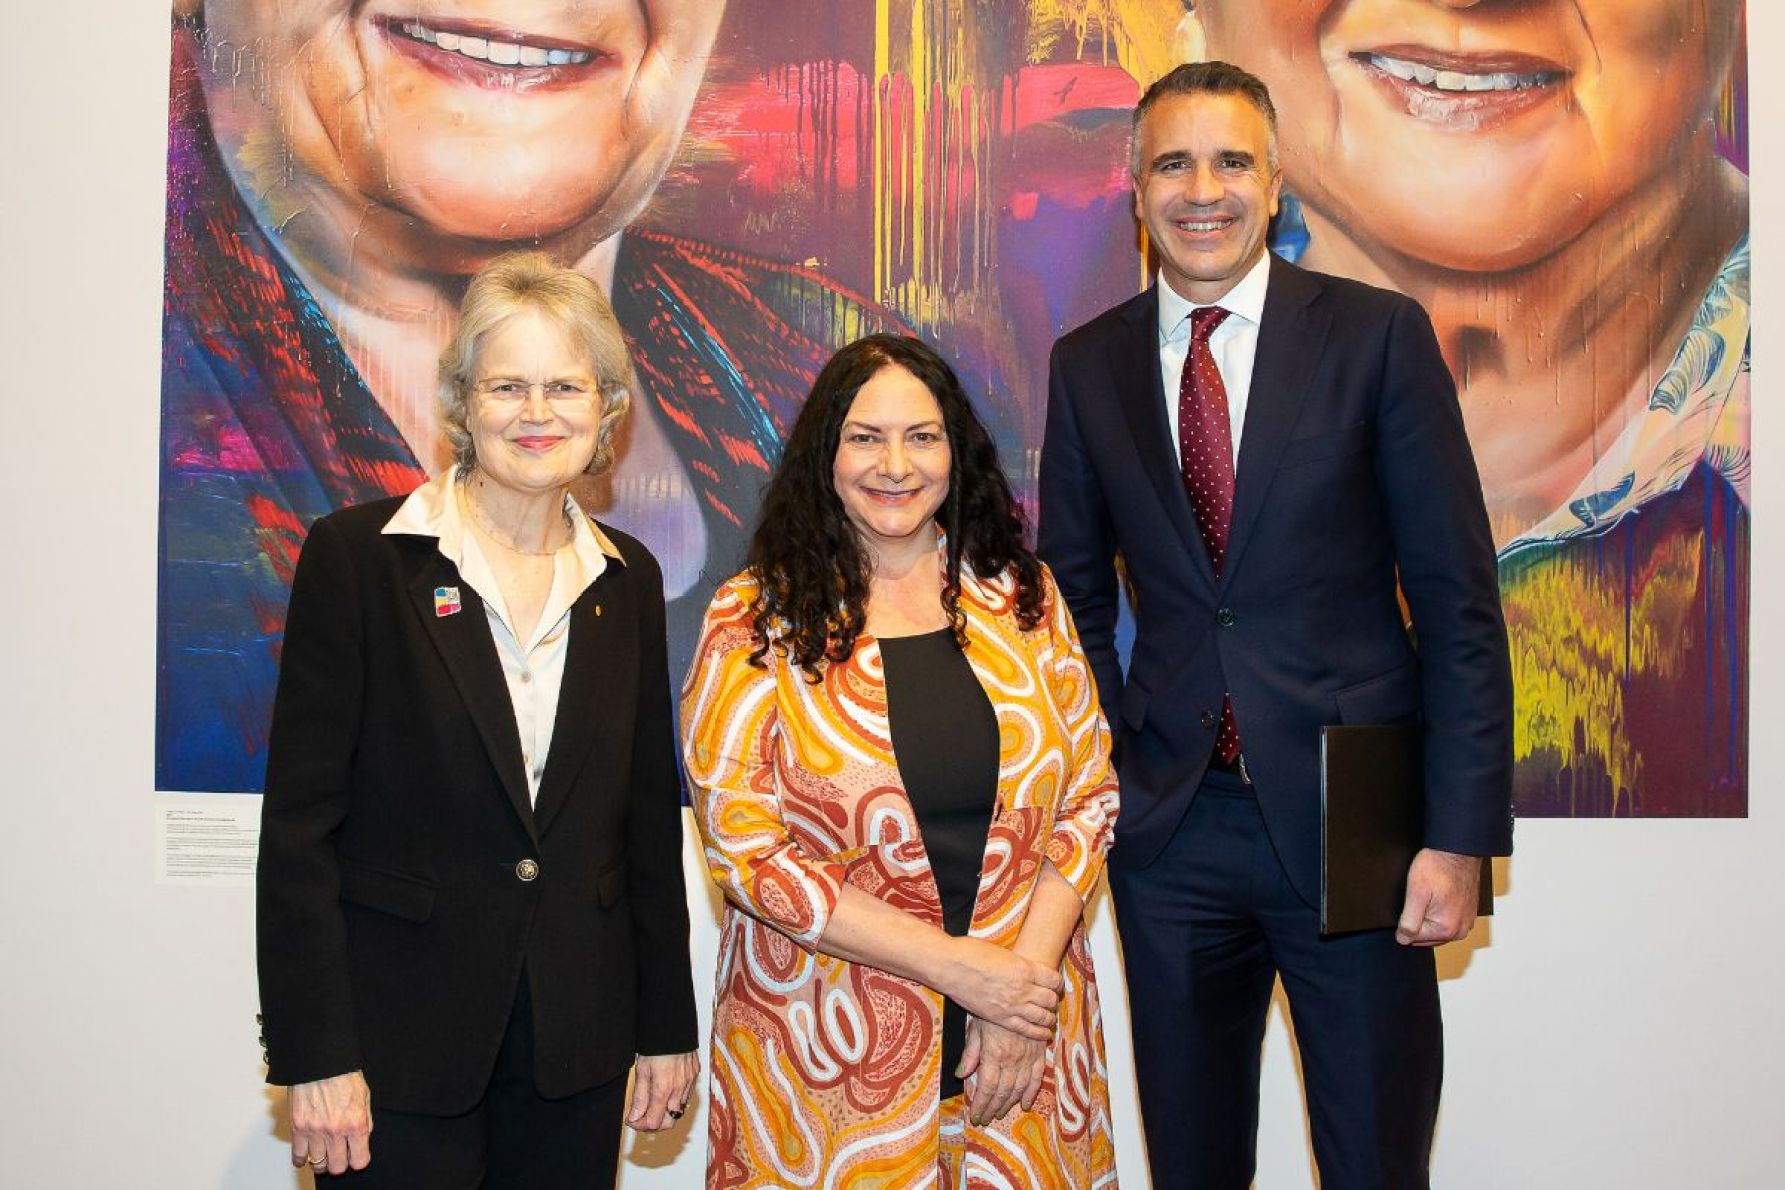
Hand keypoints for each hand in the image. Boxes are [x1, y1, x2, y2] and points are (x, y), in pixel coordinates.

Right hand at [289, 1071, 370, 1174]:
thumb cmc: (343, 1074)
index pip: (359, 1160)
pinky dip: (301, 1159)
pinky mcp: (298, 1128)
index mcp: (356, 1123)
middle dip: (339, 1164)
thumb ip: (365, 1121)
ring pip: (318, 1164)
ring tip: (322, 1154)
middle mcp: (336, 1131)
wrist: (321, 1061)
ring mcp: (315, 1131)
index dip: (358, 1160)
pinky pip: (298, 1156)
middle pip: (337, 1167)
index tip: (355, 1156)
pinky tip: (306, 1155)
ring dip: (321, 1161)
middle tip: (338, 1156)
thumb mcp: (365, 1096)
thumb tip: (363, 1138)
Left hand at [627, 1050, 699, 1131]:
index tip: (632, 1120)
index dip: (640, 1125)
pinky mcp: (695, 1076)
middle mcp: (679, 1090)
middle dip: (654, 1124)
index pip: (653, 1122)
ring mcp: (689, 1083)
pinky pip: (687, 1097)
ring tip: (652, 1104)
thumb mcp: (642, 1071)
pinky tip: (667, 1093)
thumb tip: (634, 1117)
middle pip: (669, 1122)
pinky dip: (676, 1101)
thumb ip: (639, 1097)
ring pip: (679, 1110)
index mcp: (663, 1090)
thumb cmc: (655, 1046)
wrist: (673, 1026)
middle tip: (642, 1117)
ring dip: (665, 1113)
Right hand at [940, 938, 1062, 1041]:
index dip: (1057, 983)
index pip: (1054, 980)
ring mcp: (1012, 1005)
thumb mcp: (1003, 953)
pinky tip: (1045, 1034)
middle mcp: (1022, 988)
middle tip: (1052, 1001)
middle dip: (1054, 1001)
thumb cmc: (972, 952)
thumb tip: (1029, 970)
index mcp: (1024, 968)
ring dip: (1049, 1017)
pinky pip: (1027, 1030)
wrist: (949, 966)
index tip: (1055, 985)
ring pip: (1043, 1016)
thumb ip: (1019, 964)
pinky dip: (1039, 1033)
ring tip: (1049, 1018)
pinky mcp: (1000, 1018)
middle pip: (1051, 999)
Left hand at [958, 1017, 1048, 1125]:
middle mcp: (1012, 1060)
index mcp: (994, 1054)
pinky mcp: (1039, 1053)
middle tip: (986, 1118)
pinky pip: (1037, 1078)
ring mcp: (1028, 1057)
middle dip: (993, 1108)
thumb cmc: (992, 1008)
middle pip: (1002, 1092)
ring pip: (1019, 1088)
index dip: (982, 1105)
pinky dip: (1032, 1093)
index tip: (976, 1116)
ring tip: (1000, 1113)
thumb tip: (961, 1075)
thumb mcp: (975, 1027)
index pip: (987, 1088)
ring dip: (1009, 1104)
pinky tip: (1026, 1104)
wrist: (1018, 993)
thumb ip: (970, 1053)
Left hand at [1396, 848, 1482, 945]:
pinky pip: (1447, 920)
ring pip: (1436, 928)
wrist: (1458, 851)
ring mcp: (1465, 922)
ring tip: (1431, 895)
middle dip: (1418, 919)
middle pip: (1425, 936)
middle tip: (1421, 898)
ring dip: (1429, 916)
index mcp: (1446, 929)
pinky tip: (1438, 896)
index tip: (1412, 903)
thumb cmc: (1438, 867)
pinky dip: (1440, 911)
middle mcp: (1459, 930)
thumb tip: (1403, 939)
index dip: (1405, 920)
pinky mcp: (1468, 914)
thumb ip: (1409, 921)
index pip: (1412, 938)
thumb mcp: (1416, 893)